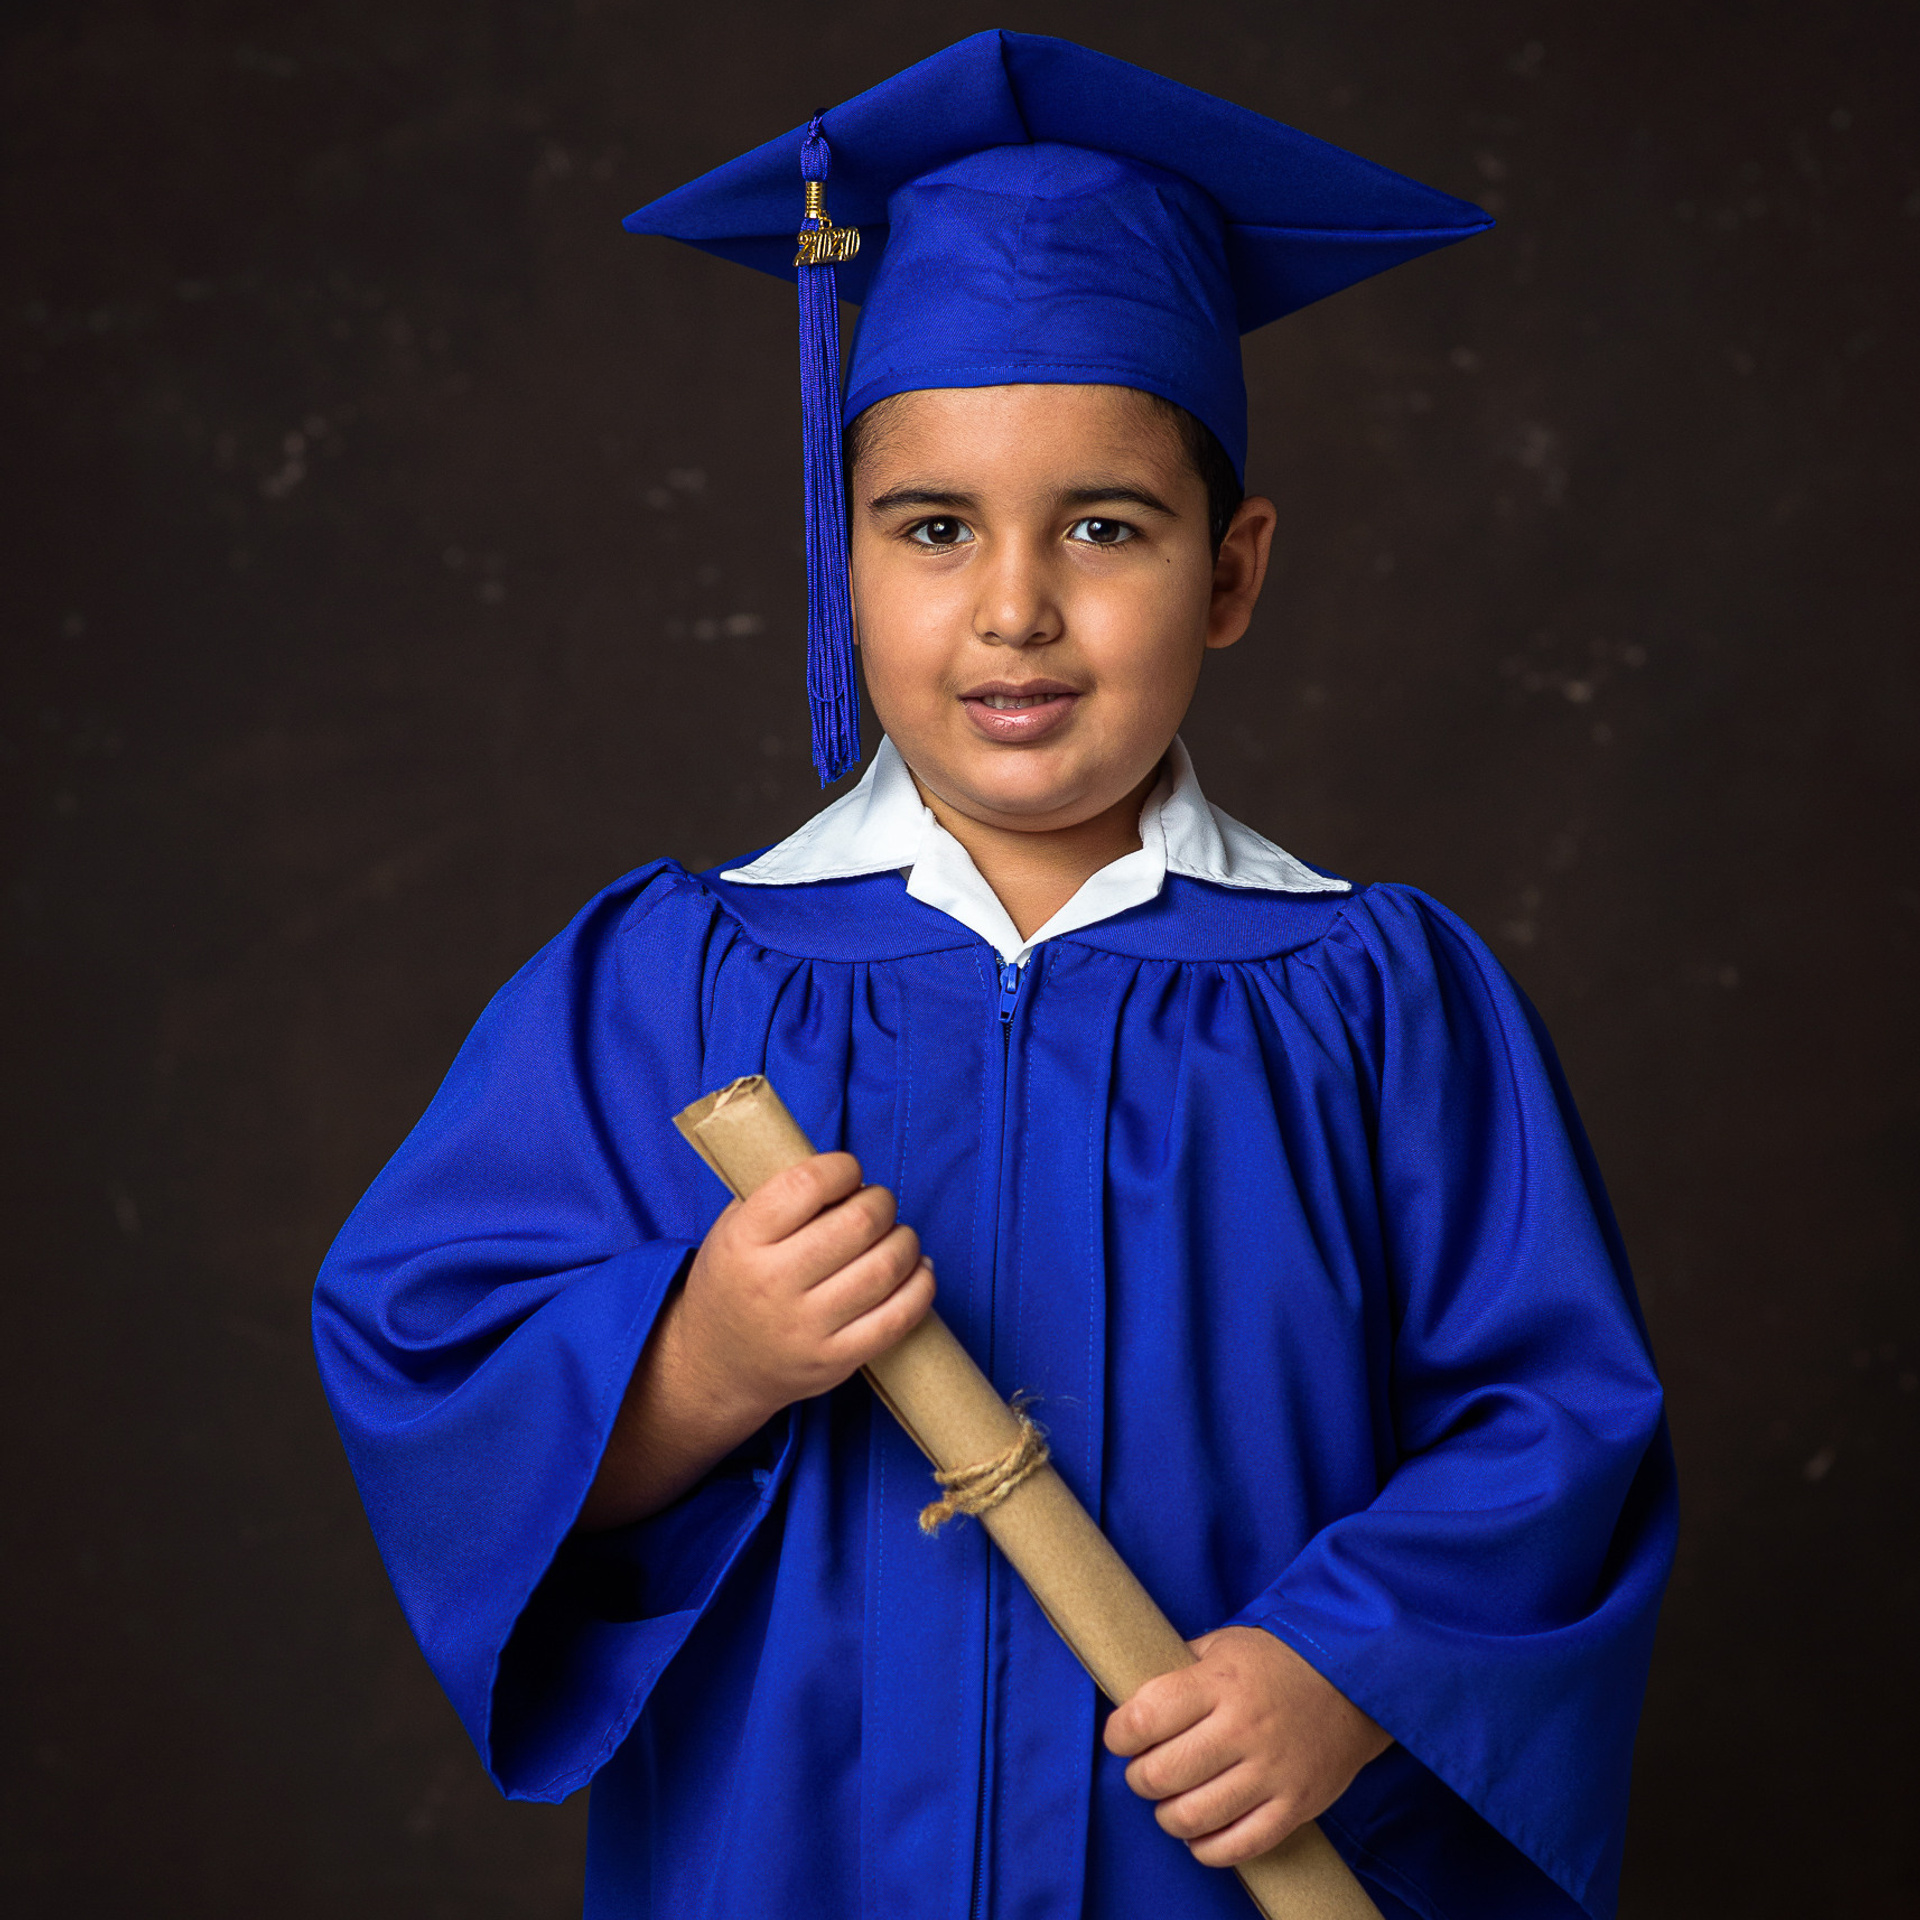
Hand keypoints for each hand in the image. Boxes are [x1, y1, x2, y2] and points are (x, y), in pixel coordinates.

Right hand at [672, 1151, 933, 1428]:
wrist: (716, 1365)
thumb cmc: (734, 1281)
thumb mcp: (733, 1228)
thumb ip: (779, 1194)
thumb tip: (847, 1171)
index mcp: (743, 1241)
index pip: (806, 1185)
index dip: (842, 1168)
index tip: (848, 1172)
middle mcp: (772, 1284)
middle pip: (858, 1223)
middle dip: (881, 1202)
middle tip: (877, 1204)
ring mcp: (805, 1327)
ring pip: (885, 1267)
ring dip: (906, 1240)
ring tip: (897, 1236)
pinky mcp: (834, 1361)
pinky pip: (898, 1318)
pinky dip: (921, 1285)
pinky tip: (917, 1270)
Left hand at [1102, 1626, 1391, 1867]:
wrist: (1352, 1681)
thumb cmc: (1276, 1662)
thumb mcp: (1225, 1645)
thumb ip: (1181, 1668)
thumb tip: (1132, 1697)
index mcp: (1219, 1681)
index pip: (1146, 1716)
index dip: (1119, 1733)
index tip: (1121, 1736)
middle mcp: (1243, 1728)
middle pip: (1162, 1773)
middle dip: (1138, 1778)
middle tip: (1143, 1770)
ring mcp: (1271, 1772)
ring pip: (1194, 1817)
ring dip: (1167, 1816)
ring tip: (1170, 1802)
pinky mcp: (1294, 1807)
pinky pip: (1238, 1846)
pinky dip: (1207, 1848)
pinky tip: (1200, 1833)